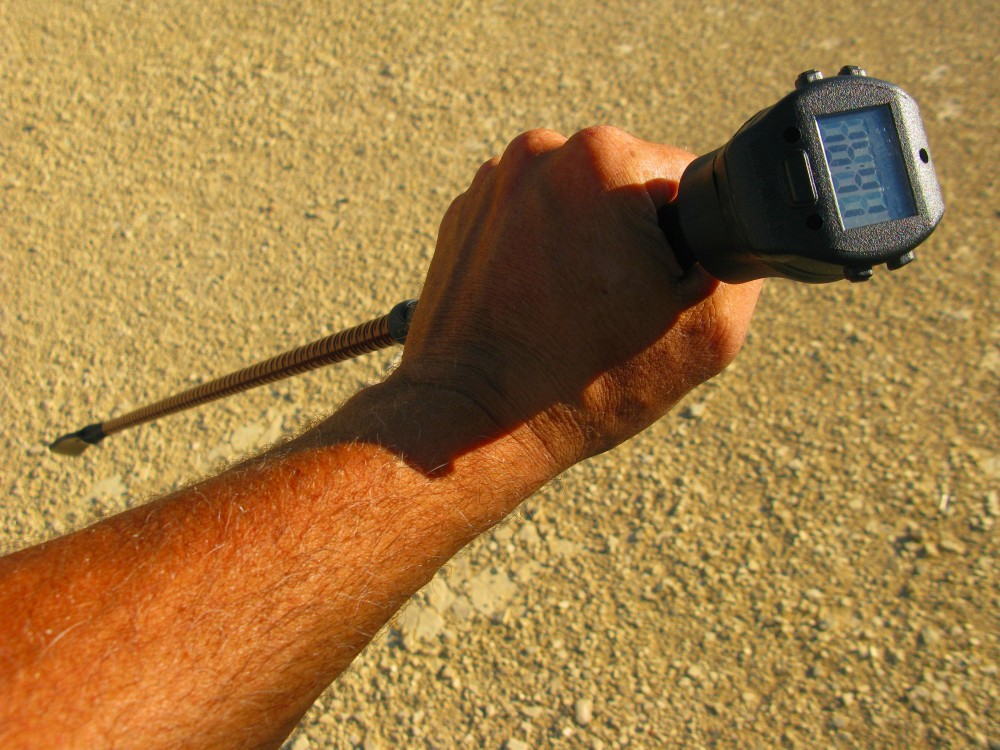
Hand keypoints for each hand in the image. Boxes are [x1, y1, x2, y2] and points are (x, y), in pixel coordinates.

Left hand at [394, 126, 762, 472]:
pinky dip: (537, 256)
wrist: (474, 418)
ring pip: (572, 207)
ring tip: (568, 312)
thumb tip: (724, 239)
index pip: (685, 180)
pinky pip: (526, 224)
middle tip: (613, 307)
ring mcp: (492, 182)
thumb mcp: (708, 330)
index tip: (656, 290)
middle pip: (623, 191)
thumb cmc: (587, 381)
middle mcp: (540, 151)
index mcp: (604, 157)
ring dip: (581, 247)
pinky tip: (534, 307)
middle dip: (630, 242)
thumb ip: (737, 265)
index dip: (686, 243)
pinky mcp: (461, 216)